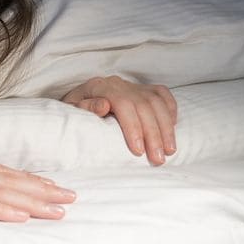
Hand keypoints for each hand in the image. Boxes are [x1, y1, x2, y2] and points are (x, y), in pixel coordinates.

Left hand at [62, 76, 176, 164]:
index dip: (133, 127)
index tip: (138, 151)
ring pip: (157, 102)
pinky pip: (162, 94)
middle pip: (144, 106)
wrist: (76, 98)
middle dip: (153, 134)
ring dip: (166, 127)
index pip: (124, 104)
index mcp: (100, 86)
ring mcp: (132, 86)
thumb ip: (85, 107)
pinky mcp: (143, 89)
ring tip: (170, 150)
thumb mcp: (71, 109)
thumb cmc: (73, 109)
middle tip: (158, 159)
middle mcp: (119, 84)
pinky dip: (170, 109)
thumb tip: (104, 106)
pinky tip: (173, 127)